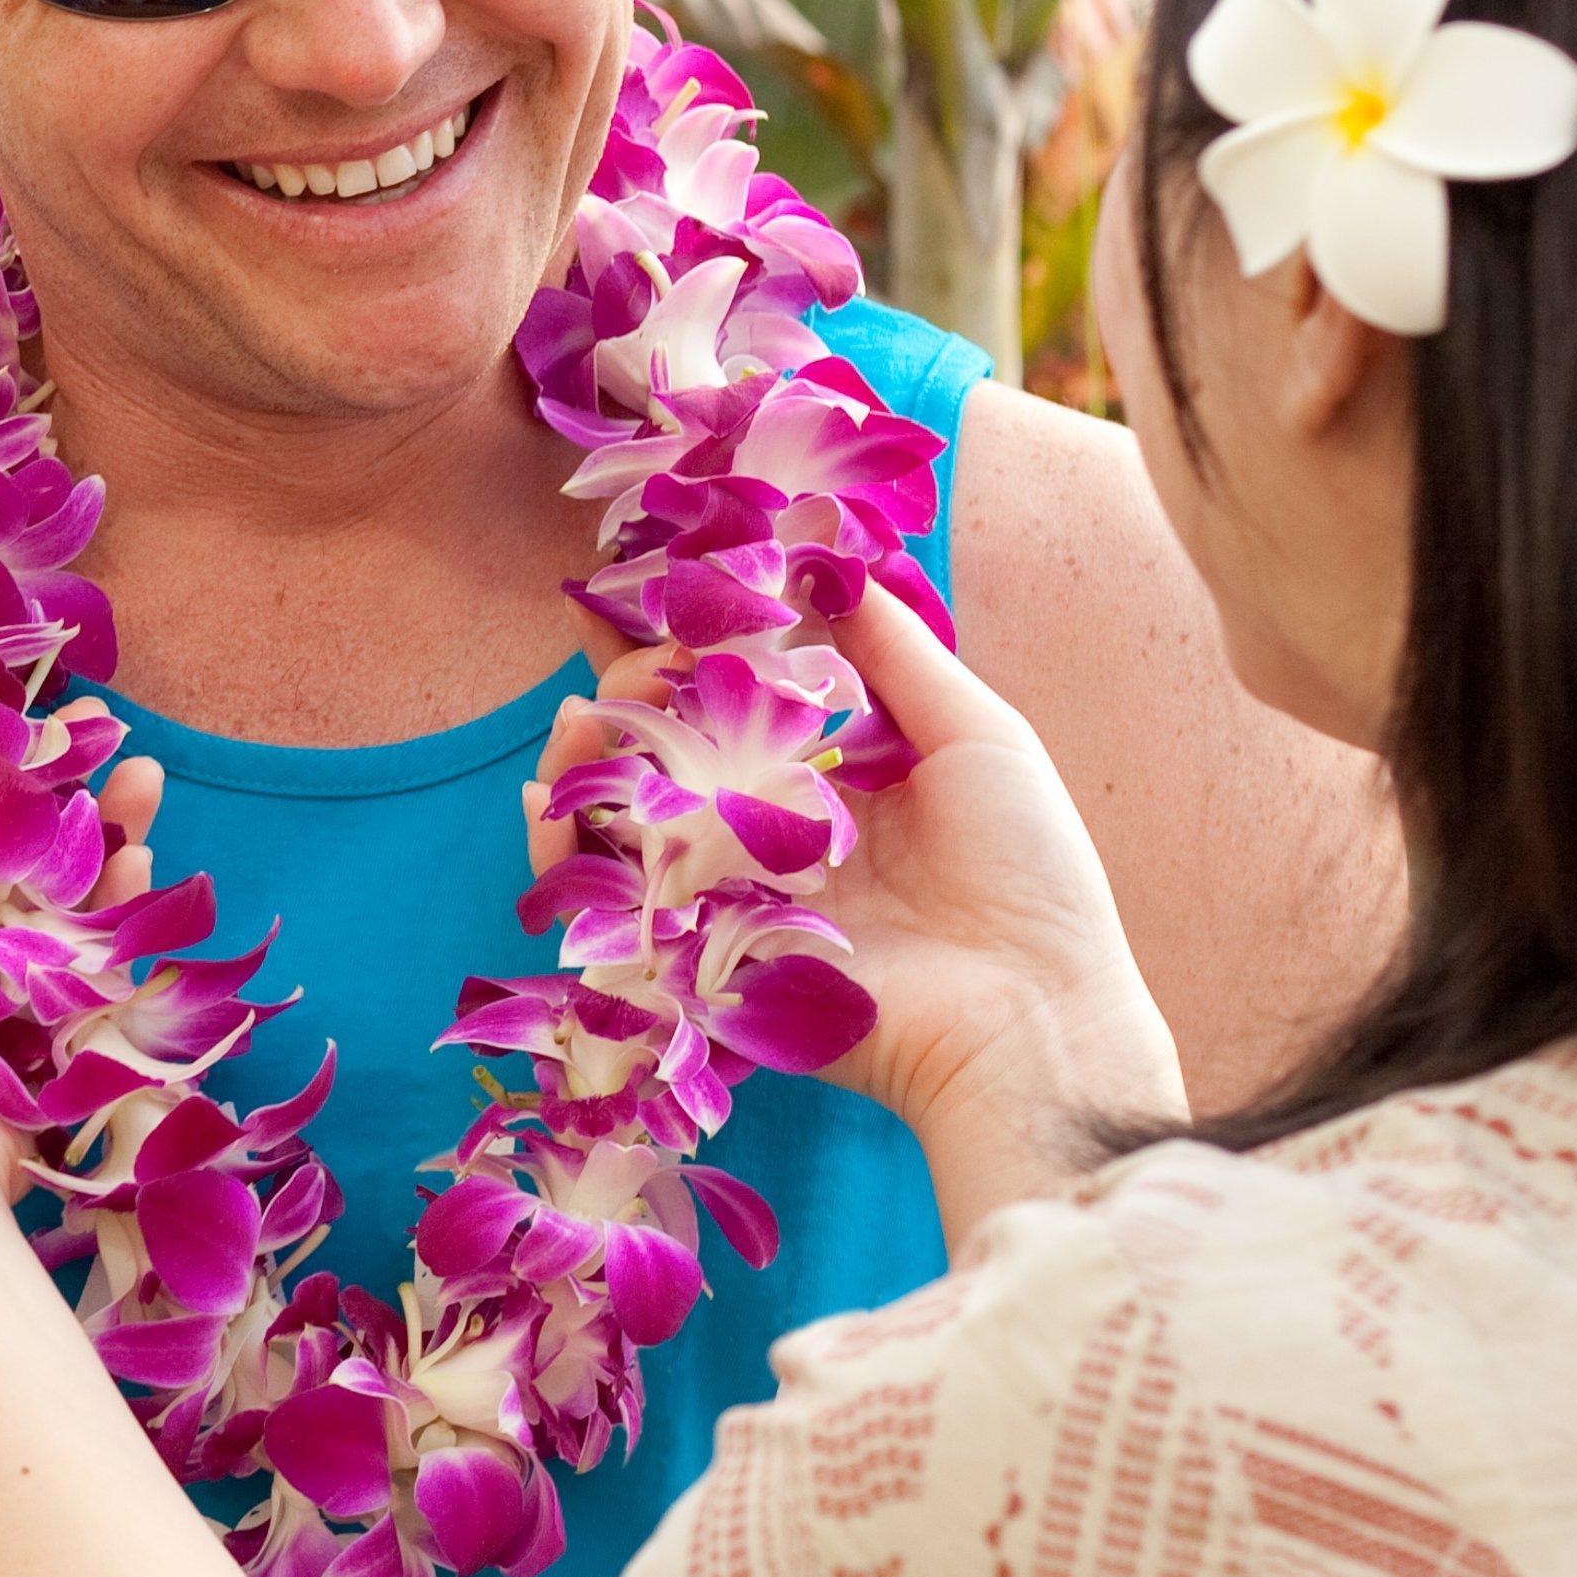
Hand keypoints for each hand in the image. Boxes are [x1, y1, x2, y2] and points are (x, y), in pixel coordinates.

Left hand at [0, 662, 160, 1216]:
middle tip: (110, 726)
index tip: (25, 684)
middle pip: (8, 838)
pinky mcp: (48, 1033)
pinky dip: (122, 906)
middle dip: (61, 780)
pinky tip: (144, 859)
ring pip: (62, 890)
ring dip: (106, 831)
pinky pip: (97, 956)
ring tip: (145, 777)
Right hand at [531, 588, 1179, 1229]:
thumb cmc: (1027, 873)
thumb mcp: (979, 734)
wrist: (1025, 1015)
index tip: (662, 591)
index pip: (738, 689)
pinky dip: (563, 852)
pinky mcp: (701, 951)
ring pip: (622, 814)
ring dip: (583, 760)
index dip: (693, 639)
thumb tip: (826, 560)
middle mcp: (770, 824)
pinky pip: (614, 900)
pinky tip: (549, 800)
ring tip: (579, 723)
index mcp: (833, 770)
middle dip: (631, 691)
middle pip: (667, 744)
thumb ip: (897, 652)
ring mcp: (730, 888)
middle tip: (636, 668)